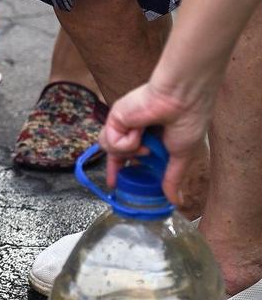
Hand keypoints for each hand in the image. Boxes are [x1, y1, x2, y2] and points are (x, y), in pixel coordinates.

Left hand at [99, 79, 215, 205]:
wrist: (182, 98)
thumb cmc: (188, 120)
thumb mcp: (182, 155)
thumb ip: (173, 178)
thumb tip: (176, 201)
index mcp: (150, 136)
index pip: (129, 156)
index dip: (121, 169)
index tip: (115, 184)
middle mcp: (134, 129)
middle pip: (114, 153)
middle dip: (115, 166)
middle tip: (115, 181)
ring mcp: (123, 124)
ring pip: (111, 150)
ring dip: (129, 152)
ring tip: (145, 145)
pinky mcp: (115, 119)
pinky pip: (112, 143)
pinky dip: (128, 141)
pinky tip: (140, 130)